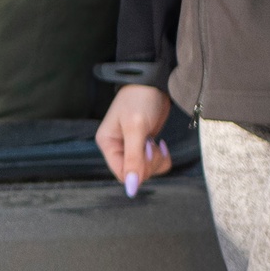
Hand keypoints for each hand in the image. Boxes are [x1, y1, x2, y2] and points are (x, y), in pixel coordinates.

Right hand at [96, 83, 173, 197]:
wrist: (154, 83)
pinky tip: (160, 143)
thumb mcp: (136, 128)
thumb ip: (133, 159)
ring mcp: (131, 147)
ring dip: (156, 160)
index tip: (147, 152)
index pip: (121, 173)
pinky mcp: (144, 146)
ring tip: (156, 142)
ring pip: (146, 170)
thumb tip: (130, 187)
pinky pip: (155, 164)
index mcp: (107, 143)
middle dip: (148, 162)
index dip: (137, 170)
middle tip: (152, 143)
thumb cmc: (140, 99)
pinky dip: (162, 157)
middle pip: (134, 173)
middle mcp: (117, 148)